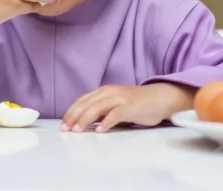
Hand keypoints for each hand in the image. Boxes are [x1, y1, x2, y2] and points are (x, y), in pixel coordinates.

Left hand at [61, 83, 195, 132]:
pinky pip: (116, 114)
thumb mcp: (114, 106)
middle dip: (74, 117)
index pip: (82, 100)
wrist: (159, 98)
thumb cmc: (136, 104)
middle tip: (65, 129)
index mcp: (104, 91)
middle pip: (86, 104)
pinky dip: (106, 122)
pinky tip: (99, 131)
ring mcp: (120, 98)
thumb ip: (101, 112)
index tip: (63, 124)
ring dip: (85, 119)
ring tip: (77, 130)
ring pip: (97, 107)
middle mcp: (109, 92)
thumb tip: (84, 123)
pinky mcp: (130, 107)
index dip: (71, 112)